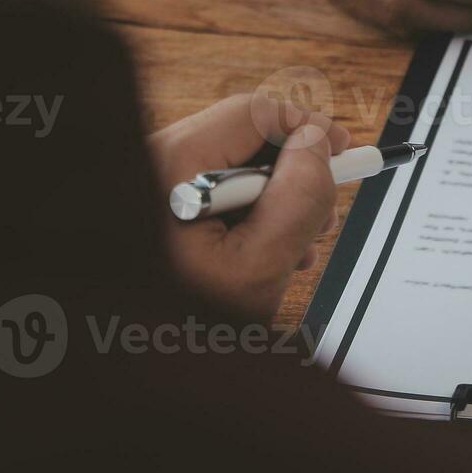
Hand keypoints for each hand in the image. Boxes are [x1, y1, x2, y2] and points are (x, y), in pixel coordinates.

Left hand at [149, 95, 349, 316]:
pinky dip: (250, 216)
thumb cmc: (176, 323)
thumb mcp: (260, 265)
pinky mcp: (162, 205)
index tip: (342, 148)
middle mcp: (154, 165)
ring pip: (237, 168)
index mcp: (169, 168)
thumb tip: (318, 145)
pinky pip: (218, 191)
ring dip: (278, 204)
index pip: (254, 113)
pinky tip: (263, 255)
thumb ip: (300, 198)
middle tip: (323, 218)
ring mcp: (155, 185)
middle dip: (296, 178)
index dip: (308, 127)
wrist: (129, 359)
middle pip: (248, 140)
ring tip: (294, 252)